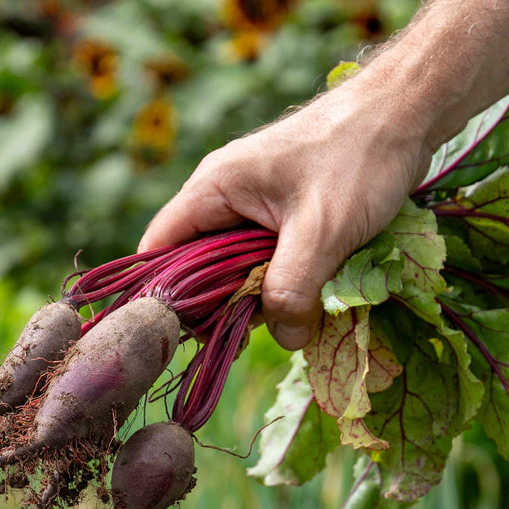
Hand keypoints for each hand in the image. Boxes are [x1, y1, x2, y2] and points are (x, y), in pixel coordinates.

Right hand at [139, 82, 430, 349]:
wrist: (408, 110)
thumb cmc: (360, 156)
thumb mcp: (323, 230)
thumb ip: (294, 289)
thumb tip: (286, 338)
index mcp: (213, 188)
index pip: (160, 248)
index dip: (164, 294)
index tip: (188, 333)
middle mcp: (222, 196)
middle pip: (194, 265)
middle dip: (217, 303)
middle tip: (246, 334)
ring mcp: (250, 205)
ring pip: (232, 266)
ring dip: (254, 295)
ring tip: (283, 316)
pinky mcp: (278, 214)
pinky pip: (261, 258)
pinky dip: (277, 281)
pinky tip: (302, 297)